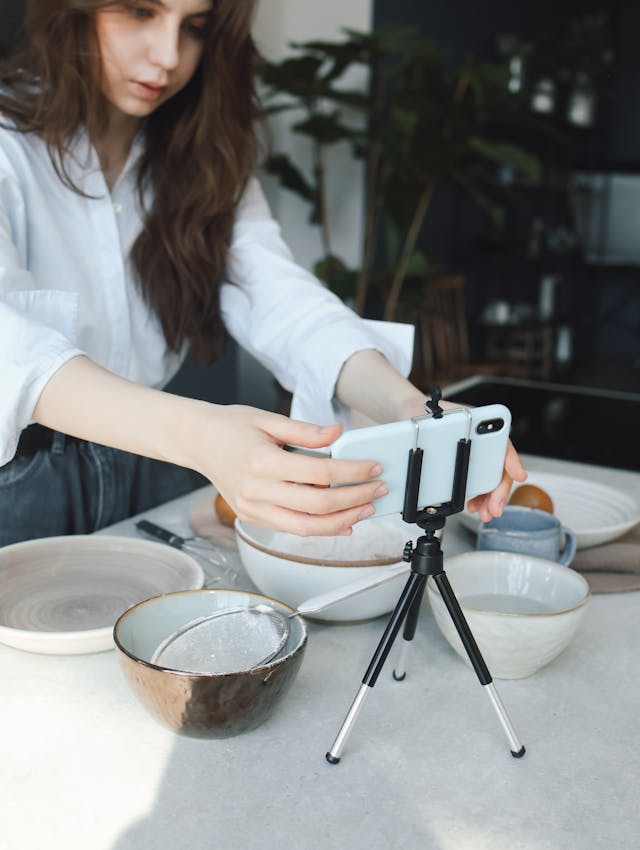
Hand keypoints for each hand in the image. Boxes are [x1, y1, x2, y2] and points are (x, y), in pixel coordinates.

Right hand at [195, 406, 388, 536]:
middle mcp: (257, 490)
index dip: (353, 472)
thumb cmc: (230, 427)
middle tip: (378, 489)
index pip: (321, 473)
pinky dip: (319, 529)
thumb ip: (306, 431)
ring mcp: (253, 509)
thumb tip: (338, 433)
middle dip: (355, 499)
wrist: (196, 441)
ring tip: (365, 510)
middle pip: (318, 505)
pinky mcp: (252, 518)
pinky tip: (341, 522)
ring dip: (342, 521)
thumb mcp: (268, 419)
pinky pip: (292, 530)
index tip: (373, 468)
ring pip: (306, 527)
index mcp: (262, 461)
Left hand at [386, 390, 526, 523]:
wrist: (411, 414)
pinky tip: (472, 505)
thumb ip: (441, 428)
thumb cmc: (425, 413)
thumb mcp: (432, 417)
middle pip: (499, 467)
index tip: (518, 475)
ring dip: (490, 498)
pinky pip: (477, 484)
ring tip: (485, 513)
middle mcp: (480, 440)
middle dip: (500, 491)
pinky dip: (478, 498)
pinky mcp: (464, 466)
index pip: (502, 442)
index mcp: (479, 424)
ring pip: (491, 479)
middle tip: (495, 508)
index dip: (511, 460)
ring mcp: (474, 454)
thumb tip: (449, 446)